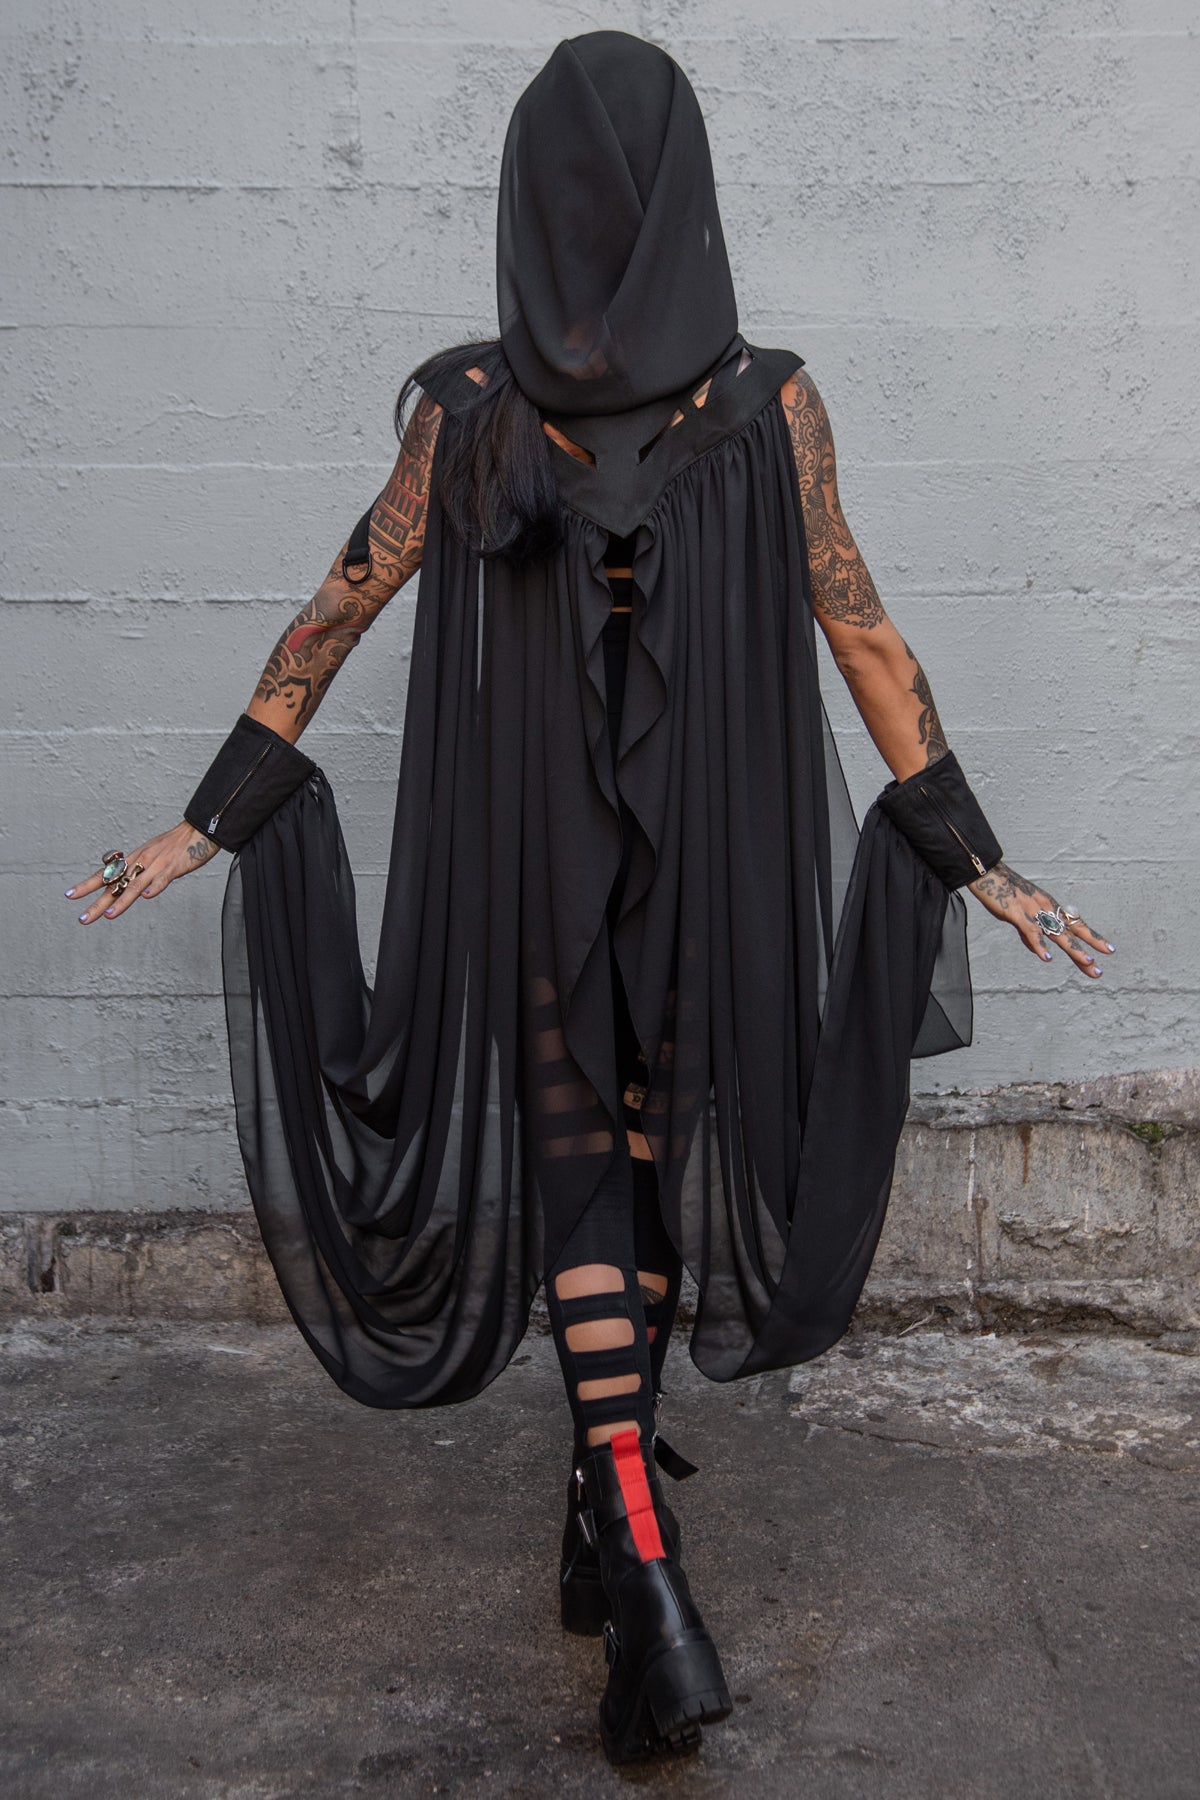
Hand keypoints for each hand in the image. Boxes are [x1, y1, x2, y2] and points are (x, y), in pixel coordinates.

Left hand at [66, 823, 221, 923]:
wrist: (196, 831)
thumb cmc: (175, 846)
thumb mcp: (151, 855)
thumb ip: (138, 870)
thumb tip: (127, 885)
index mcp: (134, 860)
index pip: (106, 874)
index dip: (87, 885)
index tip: (70, 895)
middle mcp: (140, 862)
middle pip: (115, 884)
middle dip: (97, 902)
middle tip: (82, 918)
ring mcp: (156, 865)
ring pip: (135, 885)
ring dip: (121, 901)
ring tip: (109, 915)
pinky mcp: (173, 868)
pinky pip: (162, 880)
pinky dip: (154, 887)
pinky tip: (147, 896)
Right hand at [967, 861, 1114, 978]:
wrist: (988, 873)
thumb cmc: (1002, 892)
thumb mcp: (1020, 914)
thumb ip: (1030, 933)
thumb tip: (1039, 951)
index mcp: (1049, 907)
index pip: (1075, 925)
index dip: (1092, 937)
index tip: (1108, 950)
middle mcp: (1047, 909)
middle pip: (1072, 932)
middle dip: (1088, 950)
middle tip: (1099, 970)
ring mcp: (1034, 911)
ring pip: (1058, 933)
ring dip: (1073, 949)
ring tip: (1088, 962)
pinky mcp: (1018, 914)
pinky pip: (1031, 932)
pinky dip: (1040, 946)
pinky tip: (1048, 958)